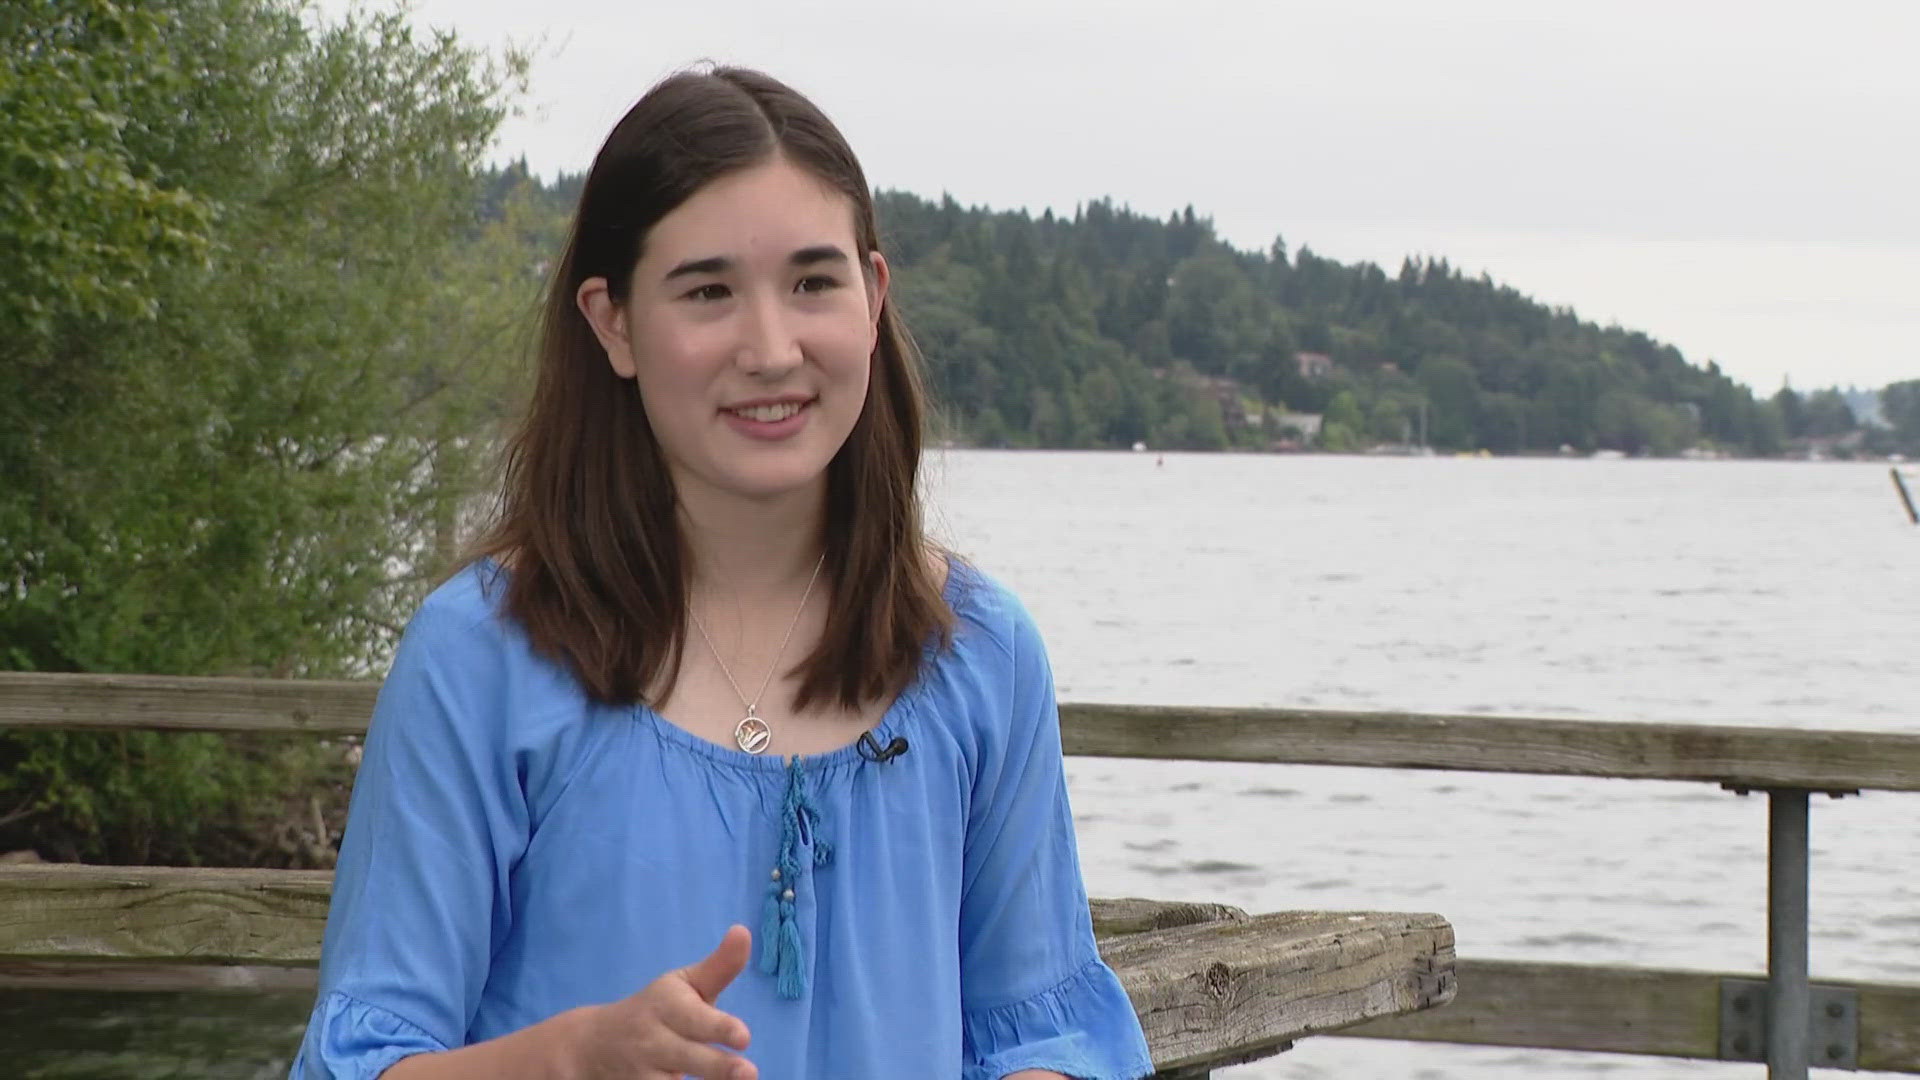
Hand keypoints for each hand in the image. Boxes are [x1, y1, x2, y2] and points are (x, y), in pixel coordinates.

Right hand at [569, 925, 757, 1079]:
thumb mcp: (683, 985)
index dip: (718, 1027)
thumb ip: (719, 967)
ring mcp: (642, 1074)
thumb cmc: (657, 1009)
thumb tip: (744, 931)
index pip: (694, 1018)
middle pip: (686, 1056)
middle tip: (749, 1074)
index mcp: (667, 1007)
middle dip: (717, 1068)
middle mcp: (654, 1041)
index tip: (744, 1037)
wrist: (593, 1044)